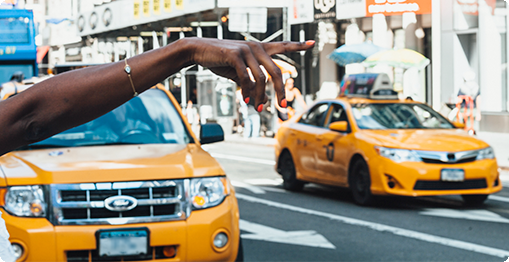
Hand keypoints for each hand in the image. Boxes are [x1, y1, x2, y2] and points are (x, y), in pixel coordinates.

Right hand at [187, 38, 314, 110]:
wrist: (198, 50)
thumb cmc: (219, 59)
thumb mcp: (237, 69)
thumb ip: (248, 78)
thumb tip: (254, 94)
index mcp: (259, 48)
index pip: (283, 45)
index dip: (298, 45)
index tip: (312, 43)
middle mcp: (256, 47)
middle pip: (276, 72)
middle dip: (280, 91)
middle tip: (282, 106)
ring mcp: (246, 50)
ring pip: (261, 78)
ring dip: (261, 96)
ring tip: (259, 107)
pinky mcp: (235, 55)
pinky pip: (246, 78)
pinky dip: (247, 92)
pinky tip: (245, 100)